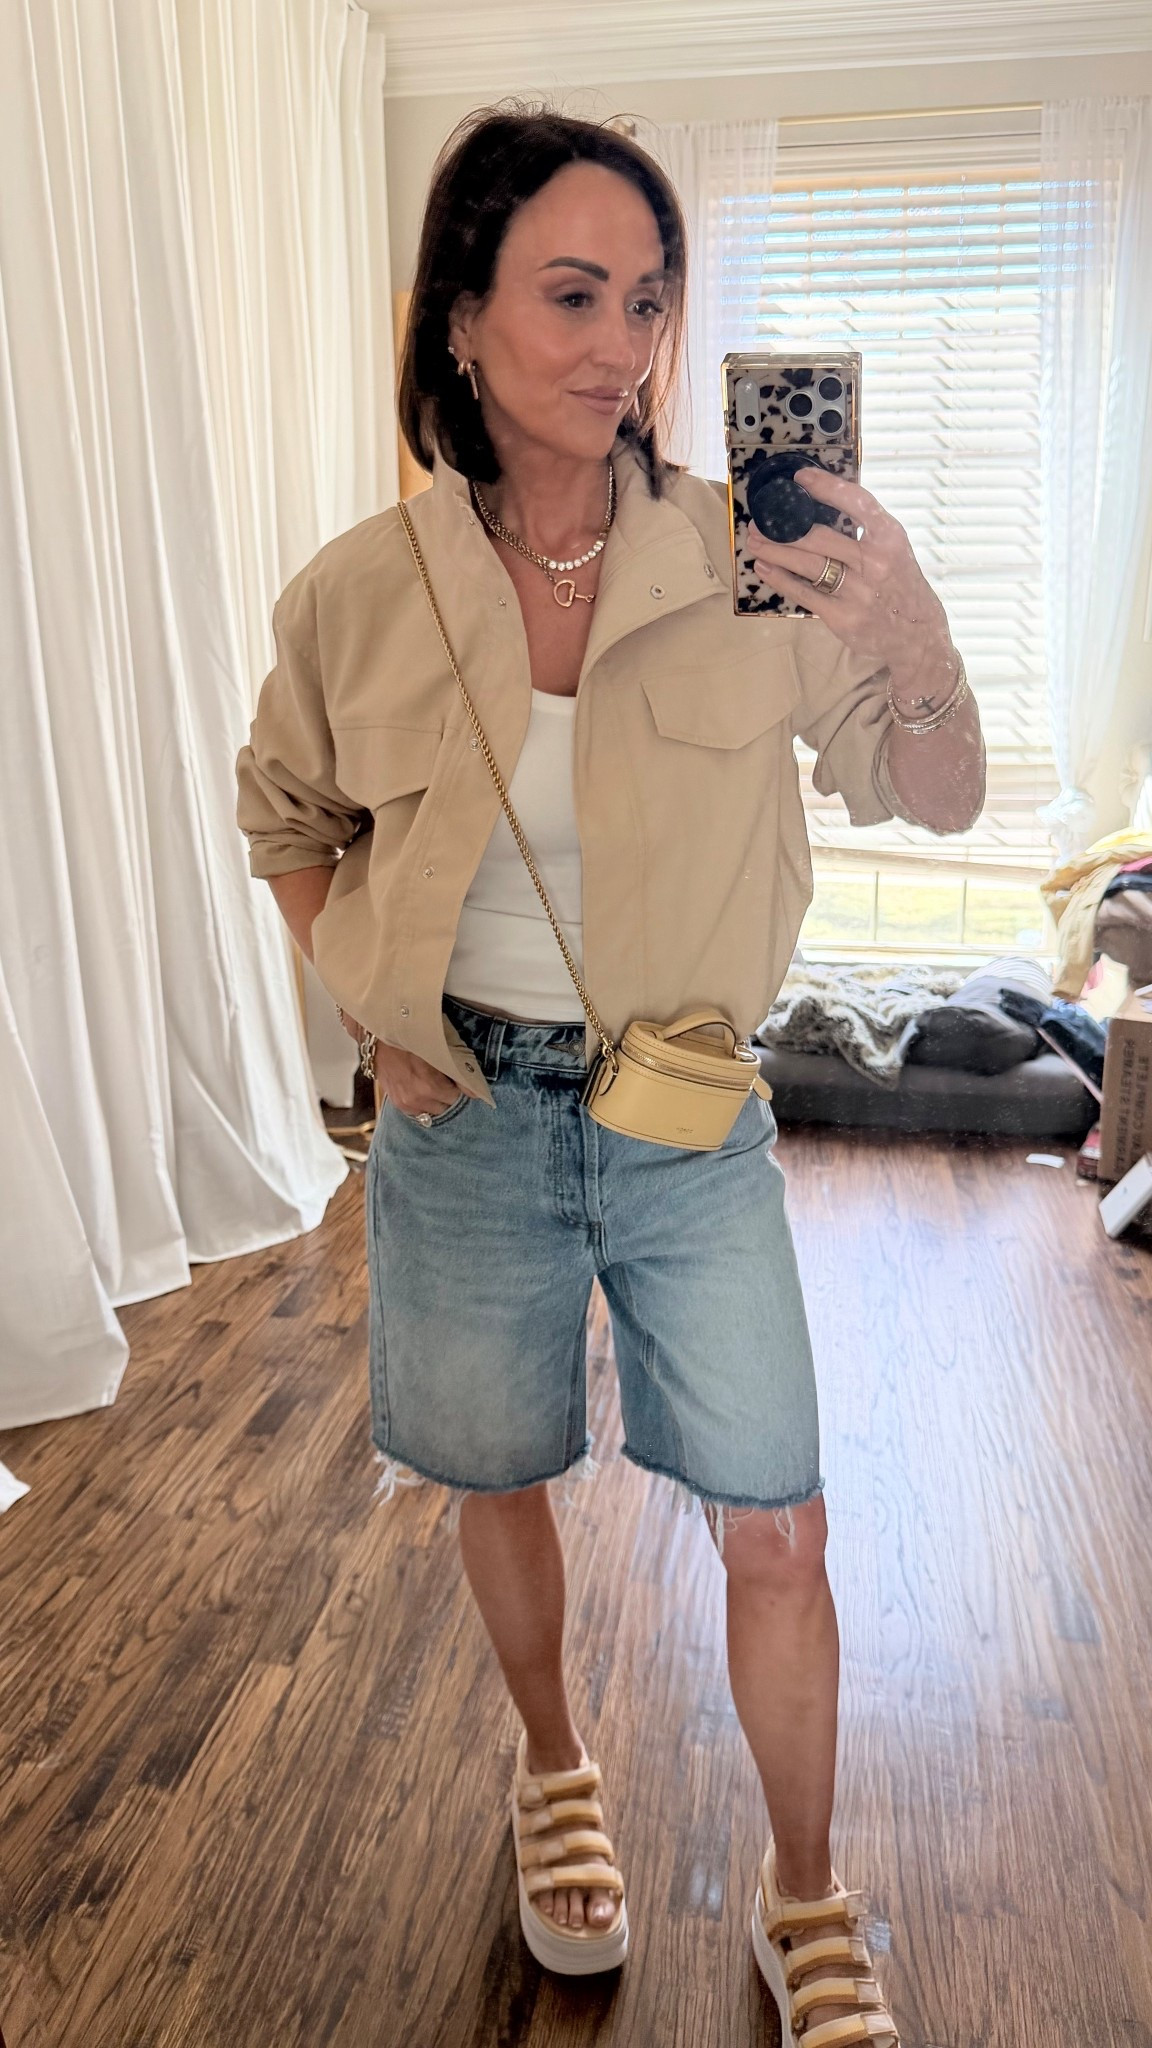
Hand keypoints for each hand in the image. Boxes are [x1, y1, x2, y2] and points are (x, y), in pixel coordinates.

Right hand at [339, 1010, 467, 1119]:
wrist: (378, 1036)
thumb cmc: (411, 1036)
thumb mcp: (440, 1048)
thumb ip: (459, 1072)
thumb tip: (476, 1092)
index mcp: (430, 1085)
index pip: (457, 1097)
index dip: (459, 1085)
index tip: (456, 1076)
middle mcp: (418, 1098)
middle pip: (446, 1106)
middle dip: (448, 1094)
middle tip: (444, 1077)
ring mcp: (406, 1102)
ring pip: (432, 1110)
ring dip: (435, 1100)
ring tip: (430, 1081)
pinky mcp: (397, 1103)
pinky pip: (418, 1111)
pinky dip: (422, 1102)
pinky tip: (420, 1087)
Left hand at [744, 467, 953, 692]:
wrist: (916, 635)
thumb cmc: (899, 585)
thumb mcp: (894, 549)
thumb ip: (865, 529)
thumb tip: (819, 506)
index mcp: (890, 537)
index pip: (856, 501)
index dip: (826, 486)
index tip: (800, 478)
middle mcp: (875, 562)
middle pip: (818, 537)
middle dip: (782, 528)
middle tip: (759, 520)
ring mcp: (857, 592)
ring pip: (806, 564)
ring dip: (774, 550)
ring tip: (754, 541)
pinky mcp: (842, 617)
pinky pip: (804, 593)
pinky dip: (780, 578)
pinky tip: (765, 568)